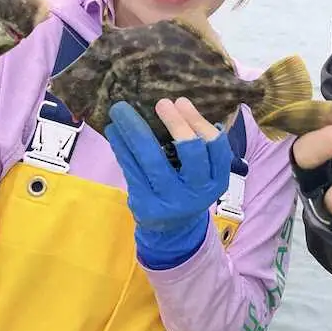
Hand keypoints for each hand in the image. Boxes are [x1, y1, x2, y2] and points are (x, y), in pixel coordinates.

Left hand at [105, 97, 232, 268]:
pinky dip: (121, 146)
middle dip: (176, 123)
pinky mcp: (146, 204)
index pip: (216, 147)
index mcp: (216, 180)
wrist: (171, 229)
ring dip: (134, 130)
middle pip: (190, 152)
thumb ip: (197, 147)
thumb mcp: (202, 174)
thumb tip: (177, 104)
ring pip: (152, 159)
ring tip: (121, 110)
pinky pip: (131, 169)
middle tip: (161, 103)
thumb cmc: (186, 188)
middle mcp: (197, 192)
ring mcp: (171, 200)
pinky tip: (114, 131)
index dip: (199, 122)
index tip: (181, 101)